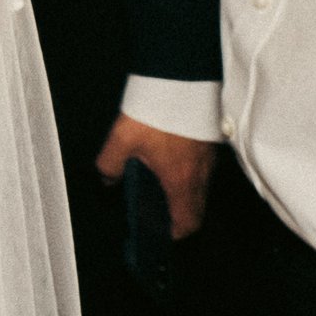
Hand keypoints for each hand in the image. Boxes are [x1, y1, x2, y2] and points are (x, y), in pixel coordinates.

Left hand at [96, 115, 215, 239]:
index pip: (187, 222)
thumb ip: (109, 164)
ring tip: (159, 182)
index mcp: (181, 182)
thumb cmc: (156, 113)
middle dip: (178, 213)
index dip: (176, 233)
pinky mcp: (210, 141)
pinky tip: (168, 158)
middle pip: (196, 207)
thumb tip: (106, 179)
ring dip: (183, 191)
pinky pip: (202, 167)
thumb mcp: (122, 140)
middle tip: (157, 209)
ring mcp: (209, 158)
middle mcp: (201, 175)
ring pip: (200, 186)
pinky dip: (189, 171)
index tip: (162, 232)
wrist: (182, 82)